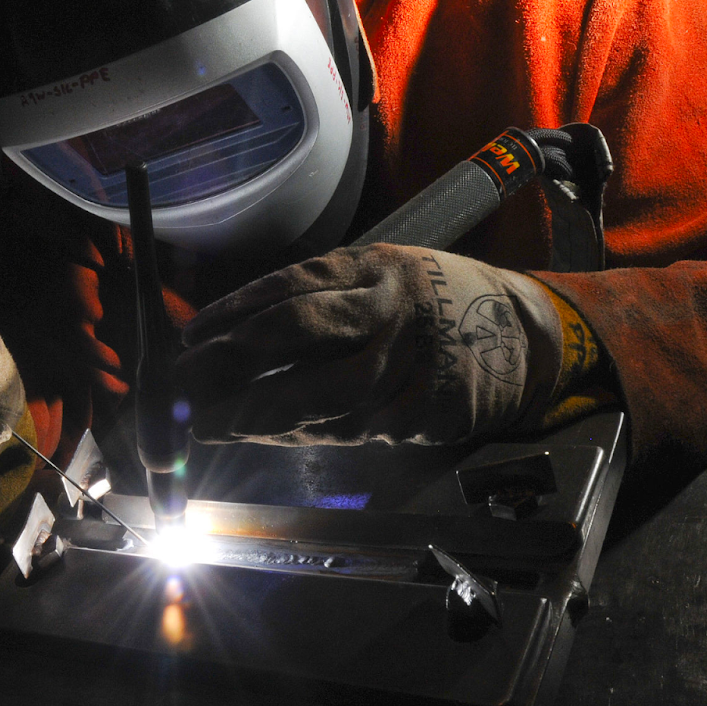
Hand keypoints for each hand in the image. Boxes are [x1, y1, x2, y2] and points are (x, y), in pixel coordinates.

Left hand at [177, 244, 561, 446]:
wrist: (523, 336)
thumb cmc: (431, 306)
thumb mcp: (382, 279)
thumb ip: (321, 301)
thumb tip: (234, 335)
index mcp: (374, 269)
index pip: (291, 286)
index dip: (233, 312)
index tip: (189, 336)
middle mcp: (390, 310)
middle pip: (298, 331)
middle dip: (232, 360)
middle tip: (184, 386)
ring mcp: (411, 363)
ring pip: (322, 391)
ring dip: (259, 412)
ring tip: (213, 424)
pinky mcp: (428, 410)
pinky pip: (353, 429)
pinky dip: (304, 436)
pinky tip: (268, 436)